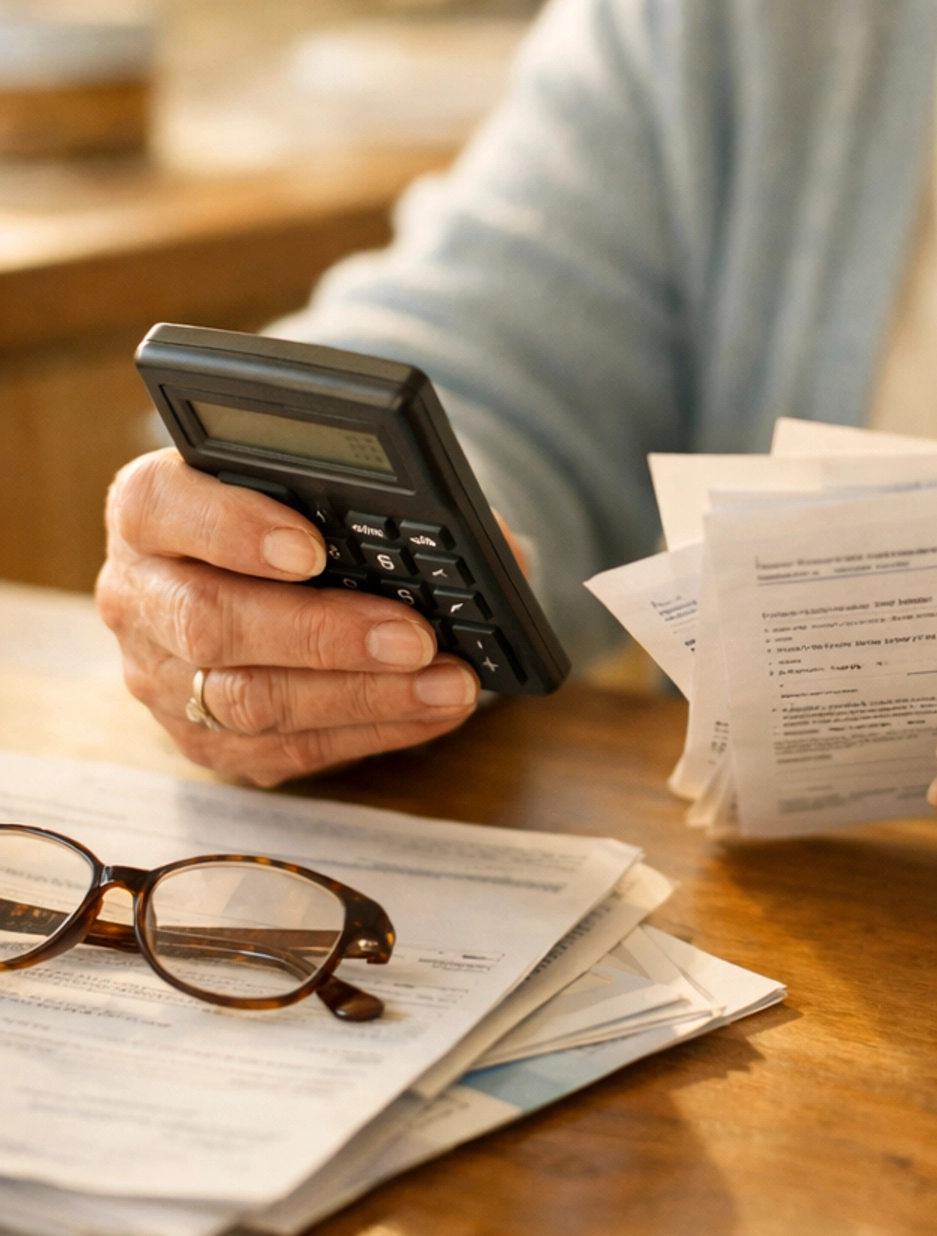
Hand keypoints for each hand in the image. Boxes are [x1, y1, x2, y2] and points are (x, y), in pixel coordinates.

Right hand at [97, 450, 479, 786]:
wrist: (254, 579)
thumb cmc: (297, 516)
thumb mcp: (322, 486)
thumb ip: (389, 499)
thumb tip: (499, 553)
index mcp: (150, 506)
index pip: (164, 506)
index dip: (232, 527)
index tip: (311, 547)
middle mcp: (138, 592)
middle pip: (209, 621)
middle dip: (322, 632)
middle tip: (414, 636)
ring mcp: (159, 676)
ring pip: (246, 700)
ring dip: (360, 696)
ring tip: (447, 683)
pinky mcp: (199, 739)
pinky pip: (280, 749)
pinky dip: (368, 731)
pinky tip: (431, 711)